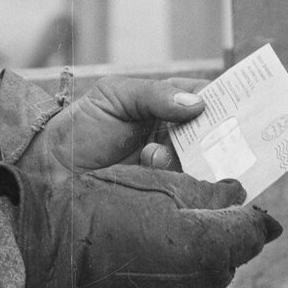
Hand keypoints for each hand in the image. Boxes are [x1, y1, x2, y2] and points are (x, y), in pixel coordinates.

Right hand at [0, 72, 283, 287]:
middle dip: (206, 249)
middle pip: (223, 267)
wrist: (36, 260)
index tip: (229, 213)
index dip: (241, 218)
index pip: (251, 232)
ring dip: (183, 281)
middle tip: (164, 234)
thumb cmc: (93, 210)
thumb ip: (209, 194)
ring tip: (140, 263)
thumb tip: (243, 200)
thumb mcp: (152, 184)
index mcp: (208, 248)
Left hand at [28, 74, 210, 177]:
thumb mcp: (115, 96)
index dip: (226, 101)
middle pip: (213, 134)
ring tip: (152, 155)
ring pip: (201, 162)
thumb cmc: (81, 126)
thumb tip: (197, 103)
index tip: (237, 106)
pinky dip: (172, 178)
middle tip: (208, 136)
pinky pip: (184, 187)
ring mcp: (171, 166)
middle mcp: (176, 136)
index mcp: (168, 105)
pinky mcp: (163, 192)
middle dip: (216, 135)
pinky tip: (148, 169)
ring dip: (182, 157)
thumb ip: (155, 94)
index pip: (207, 99)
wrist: (50, 170)